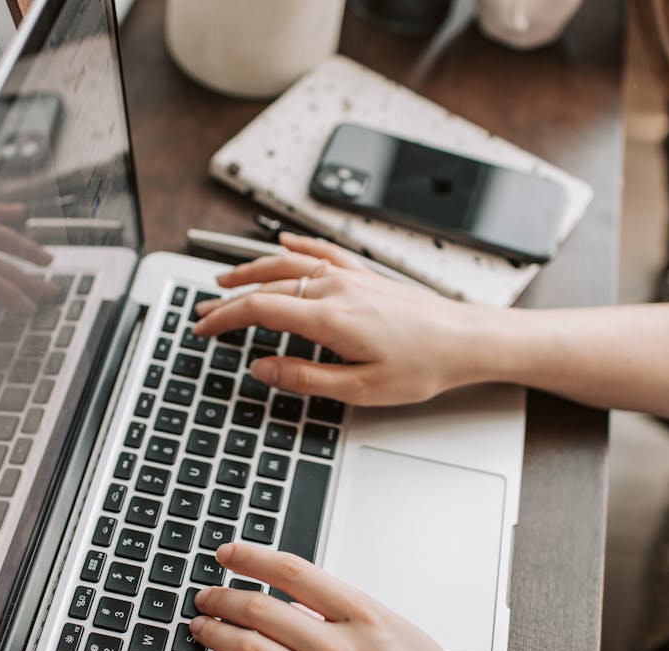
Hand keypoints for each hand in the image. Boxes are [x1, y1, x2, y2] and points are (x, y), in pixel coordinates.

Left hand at [189, 543, 503, 650]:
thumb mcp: (403, 632)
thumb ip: (353, 612)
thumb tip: (307, 596)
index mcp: (364, 618)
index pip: (293, 572)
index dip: (251, 557)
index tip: (228, 554)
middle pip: (260, 610)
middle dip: (222, 597)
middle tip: (206, 595)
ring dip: (215, 635)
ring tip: (202, 628)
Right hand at [192, 233, 493, 405]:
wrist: (466, 340)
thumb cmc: (422, 366)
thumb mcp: (359, 388)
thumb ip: (304, 377)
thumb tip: (262, 368)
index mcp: (330, 318)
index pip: (260, 310)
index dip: (224, 318)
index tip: (202, 327)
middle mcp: (337, 289)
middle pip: (267, 285)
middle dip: (229, 299)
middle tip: (204, 312)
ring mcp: (351, 277)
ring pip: (289, 265)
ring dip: (252, 270)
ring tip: (226, 279)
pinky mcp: (366, 276)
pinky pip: (323, 252)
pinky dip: (298, 247)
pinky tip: (284, 243)